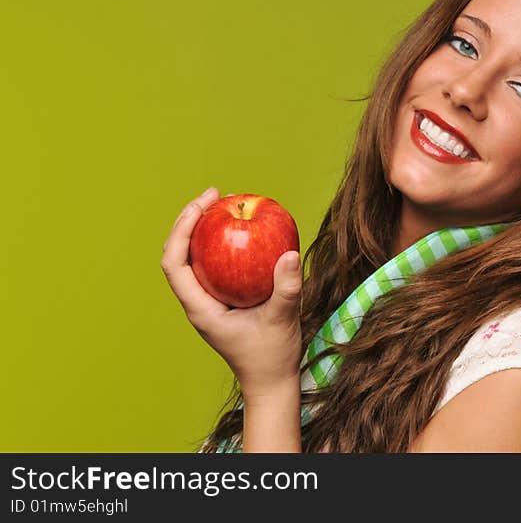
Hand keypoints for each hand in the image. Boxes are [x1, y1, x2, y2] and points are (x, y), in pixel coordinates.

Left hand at [161, 187, 303, 397]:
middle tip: (216, 194)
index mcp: (200, 309)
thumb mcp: (282, 320)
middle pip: (179, 254)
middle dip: (191, 220)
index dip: (181, 229)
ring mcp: (208, 302)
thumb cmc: (272, 357)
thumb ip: (286, 289)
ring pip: (195, 258)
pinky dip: (224, 244)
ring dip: (204, 229)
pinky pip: (215, 265)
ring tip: (225, 204)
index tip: (203, 204)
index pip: (174, 263)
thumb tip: (290, 254)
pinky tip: (245, 230)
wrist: (271, 382)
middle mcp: (198, 303)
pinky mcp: (222, 301)